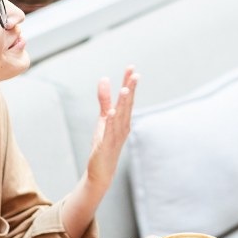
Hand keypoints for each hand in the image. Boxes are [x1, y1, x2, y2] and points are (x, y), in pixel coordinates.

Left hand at [86, 67, 139, 189]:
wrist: (102, 170)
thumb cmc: (105, 142)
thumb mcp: (104, 117)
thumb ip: (105, 98)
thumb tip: (104, 78)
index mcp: (124, 118)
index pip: (128, 98)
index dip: (129, 82)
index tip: (131, 67)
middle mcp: (123, 125)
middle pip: (127, 105)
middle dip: (131, 90)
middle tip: (135, 74)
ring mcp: (116, 136)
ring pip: (120, 117)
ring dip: (123, 104)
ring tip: (125, 89)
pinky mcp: (107, 145)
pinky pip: (109, 132)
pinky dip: (111, 122)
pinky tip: (111, 112)